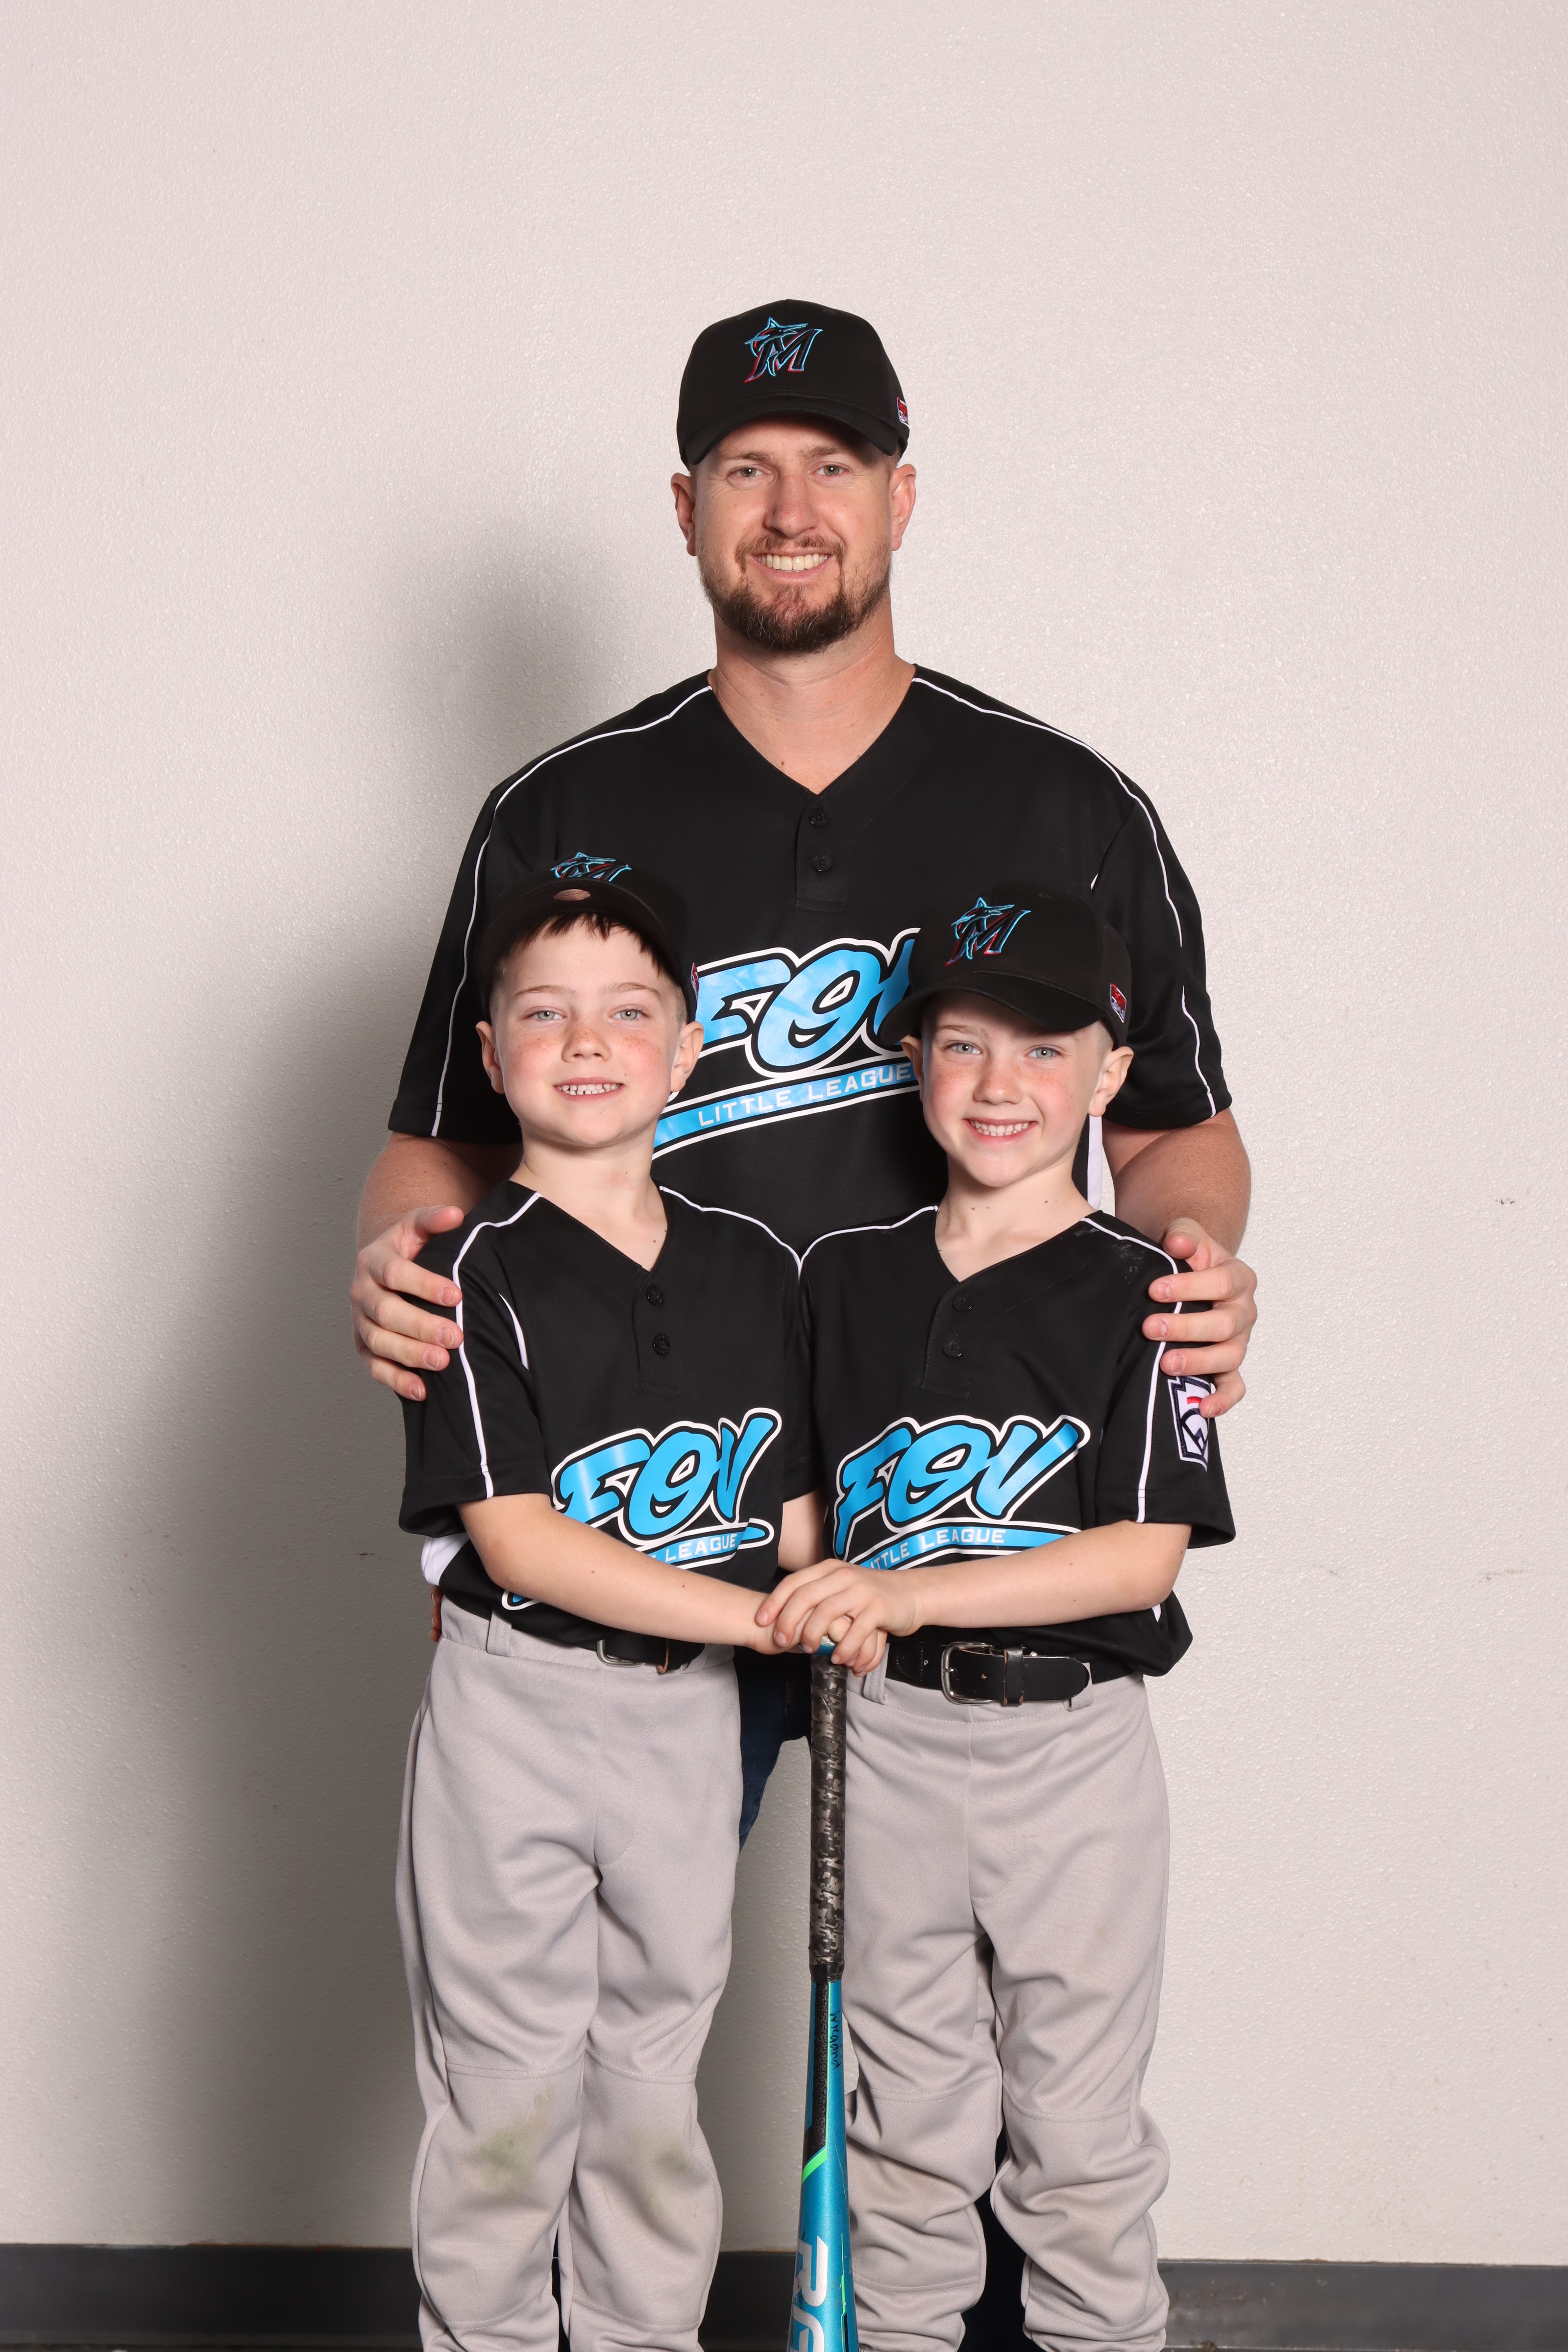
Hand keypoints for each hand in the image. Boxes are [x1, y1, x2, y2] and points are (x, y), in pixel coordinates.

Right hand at [350, 1207, 466, 1400]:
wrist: (386, 1268)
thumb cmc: (411, 1248)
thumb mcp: (418, 1227)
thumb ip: (435, 1220)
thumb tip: (456, 1214)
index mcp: (374, 1260)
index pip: (395, 1273)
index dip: (423, 1284)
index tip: (456, 1294)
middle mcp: (362, 1291)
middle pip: (386, 1312)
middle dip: (421, 1326)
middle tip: (455, 1336)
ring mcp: (360, 1321)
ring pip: (379, 1342)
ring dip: (410, 1355)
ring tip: (443, 1363)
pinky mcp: (364, 1347)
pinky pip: (375, 1367)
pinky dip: (396, 1380)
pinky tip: (422, 1391)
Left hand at [757, 1562, 913, 1671]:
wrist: (911, 1592)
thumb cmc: (870, 1595)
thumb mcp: (841, 1587)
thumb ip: (818, 1596)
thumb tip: (786, 1617)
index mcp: (830, 1570)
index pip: (794, 1582)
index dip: (774, 1602)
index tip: (761, 1621)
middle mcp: (843, 1576)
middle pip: (805, 1596)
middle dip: (788, 1621)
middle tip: (781, 1642)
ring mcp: (861, 1591)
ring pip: (827, 1612)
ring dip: (814, 1635)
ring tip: (810, 1651)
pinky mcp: (879, 1608)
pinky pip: (856, 1630)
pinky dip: (844, 1648)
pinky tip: (839, 1660)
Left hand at [1143, 1218, 1256, 1416]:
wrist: (1192, 1275)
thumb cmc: (1188, 1258)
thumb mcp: (1187, 1236)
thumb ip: (1184, 1235)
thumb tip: (1177, 1243)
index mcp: (1238, 1278)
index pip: (1221, 1283)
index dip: (1189, 1286)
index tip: (1154, 1289)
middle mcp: (1243, 1312)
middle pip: (1223, 1325)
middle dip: (1186, 1328)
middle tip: (1150, 1328)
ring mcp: (1238, 1342)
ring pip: (1228, 1357)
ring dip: (1198, 1362)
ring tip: (1165, 1363)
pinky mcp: (1228, 1367)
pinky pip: (1234, 1387)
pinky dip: (1222, 1400)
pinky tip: (1202, 1408)